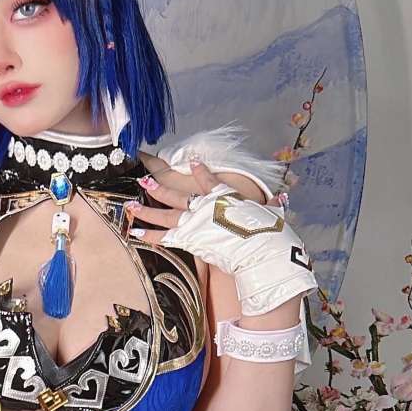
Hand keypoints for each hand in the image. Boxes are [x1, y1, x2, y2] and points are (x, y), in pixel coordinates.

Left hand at [126, 159, 284, 244]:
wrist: (259, 248)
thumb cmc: (269, 232)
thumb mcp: (273, 214)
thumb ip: (273, 206)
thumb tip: (281, 199)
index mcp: (225, 196)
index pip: (210, 179)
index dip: (200, 171)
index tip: (194, 162)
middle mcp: (204, 206)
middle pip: (176, 194)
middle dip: (159, 186)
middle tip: (144, 180)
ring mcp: (193, 221)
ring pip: (164, 212)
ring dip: (146, 208)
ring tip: (130, 204)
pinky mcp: (188, 239)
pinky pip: (163, 237)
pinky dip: (148, 234)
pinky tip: (133, 230)